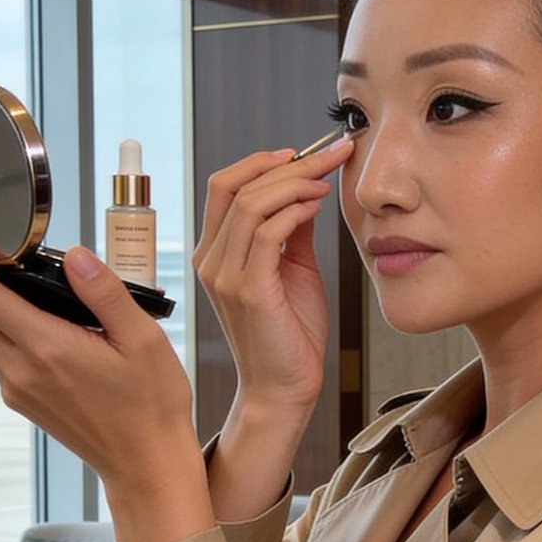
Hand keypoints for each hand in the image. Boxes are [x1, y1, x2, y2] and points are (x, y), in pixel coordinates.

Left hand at [0, 223, 211, 541]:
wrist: (145, 464)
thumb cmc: (152, 405)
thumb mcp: (143, 340)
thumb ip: (105, 293)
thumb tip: (75, 255)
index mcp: (47, 349)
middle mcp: (21, 371)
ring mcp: (18, 389)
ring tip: (2, 274)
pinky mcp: (23, 401)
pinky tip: (23, 314)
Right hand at [192, 138, 352, 417]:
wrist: (285, 389)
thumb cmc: (291, 335)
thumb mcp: (293, 268)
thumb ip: (293, 229)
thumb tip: (306, 186)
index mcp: (216, 253)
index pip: (226, 186)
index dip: (263, 161)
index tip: (305, 152)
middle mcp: (212, 260)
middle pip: (235, 185)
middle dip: (287, 162)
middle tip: (329, 153)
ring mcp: (225, 275)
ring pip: (249, 202)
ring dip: (294, 182)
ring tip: (327, 179)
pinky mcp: (247, 290)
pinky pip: (265, 232)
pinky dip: (294, 209)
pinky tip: (317, 205)